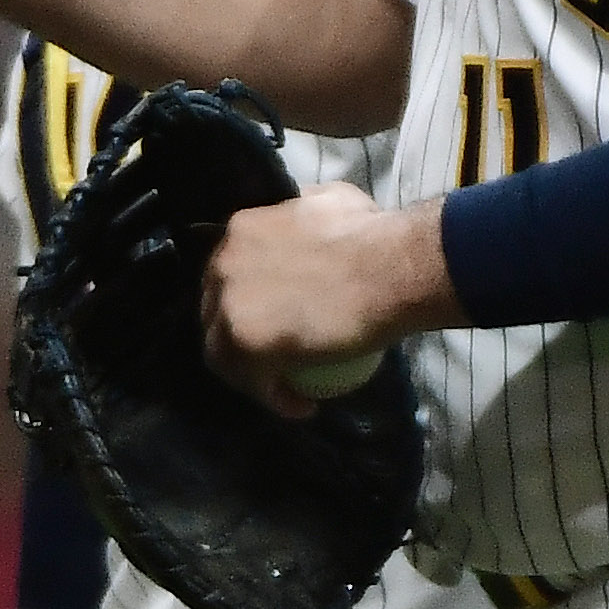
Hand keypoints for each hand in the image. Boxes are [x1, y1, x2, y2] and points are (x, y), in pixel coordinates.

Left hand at [202, 185, 450, 417]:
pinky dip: (275, 398)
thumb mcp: (330, 201)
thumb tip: (303, 215)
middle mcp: (223, 264)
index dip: (243, 304)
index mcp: (240, 230)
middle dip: (236, 340)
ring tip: (283, 389)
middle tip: (273, 359)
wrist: (392, 268)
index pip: (226, 277)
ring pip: (223, 353)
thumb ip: (303, 211)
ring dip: (250, 376)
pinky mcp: (244, 340)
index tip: (271, 322)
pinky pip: (253, 382)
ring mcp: (229, 303)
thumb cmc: (372, 235)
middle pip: (215, 314)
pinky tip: (302, 407)